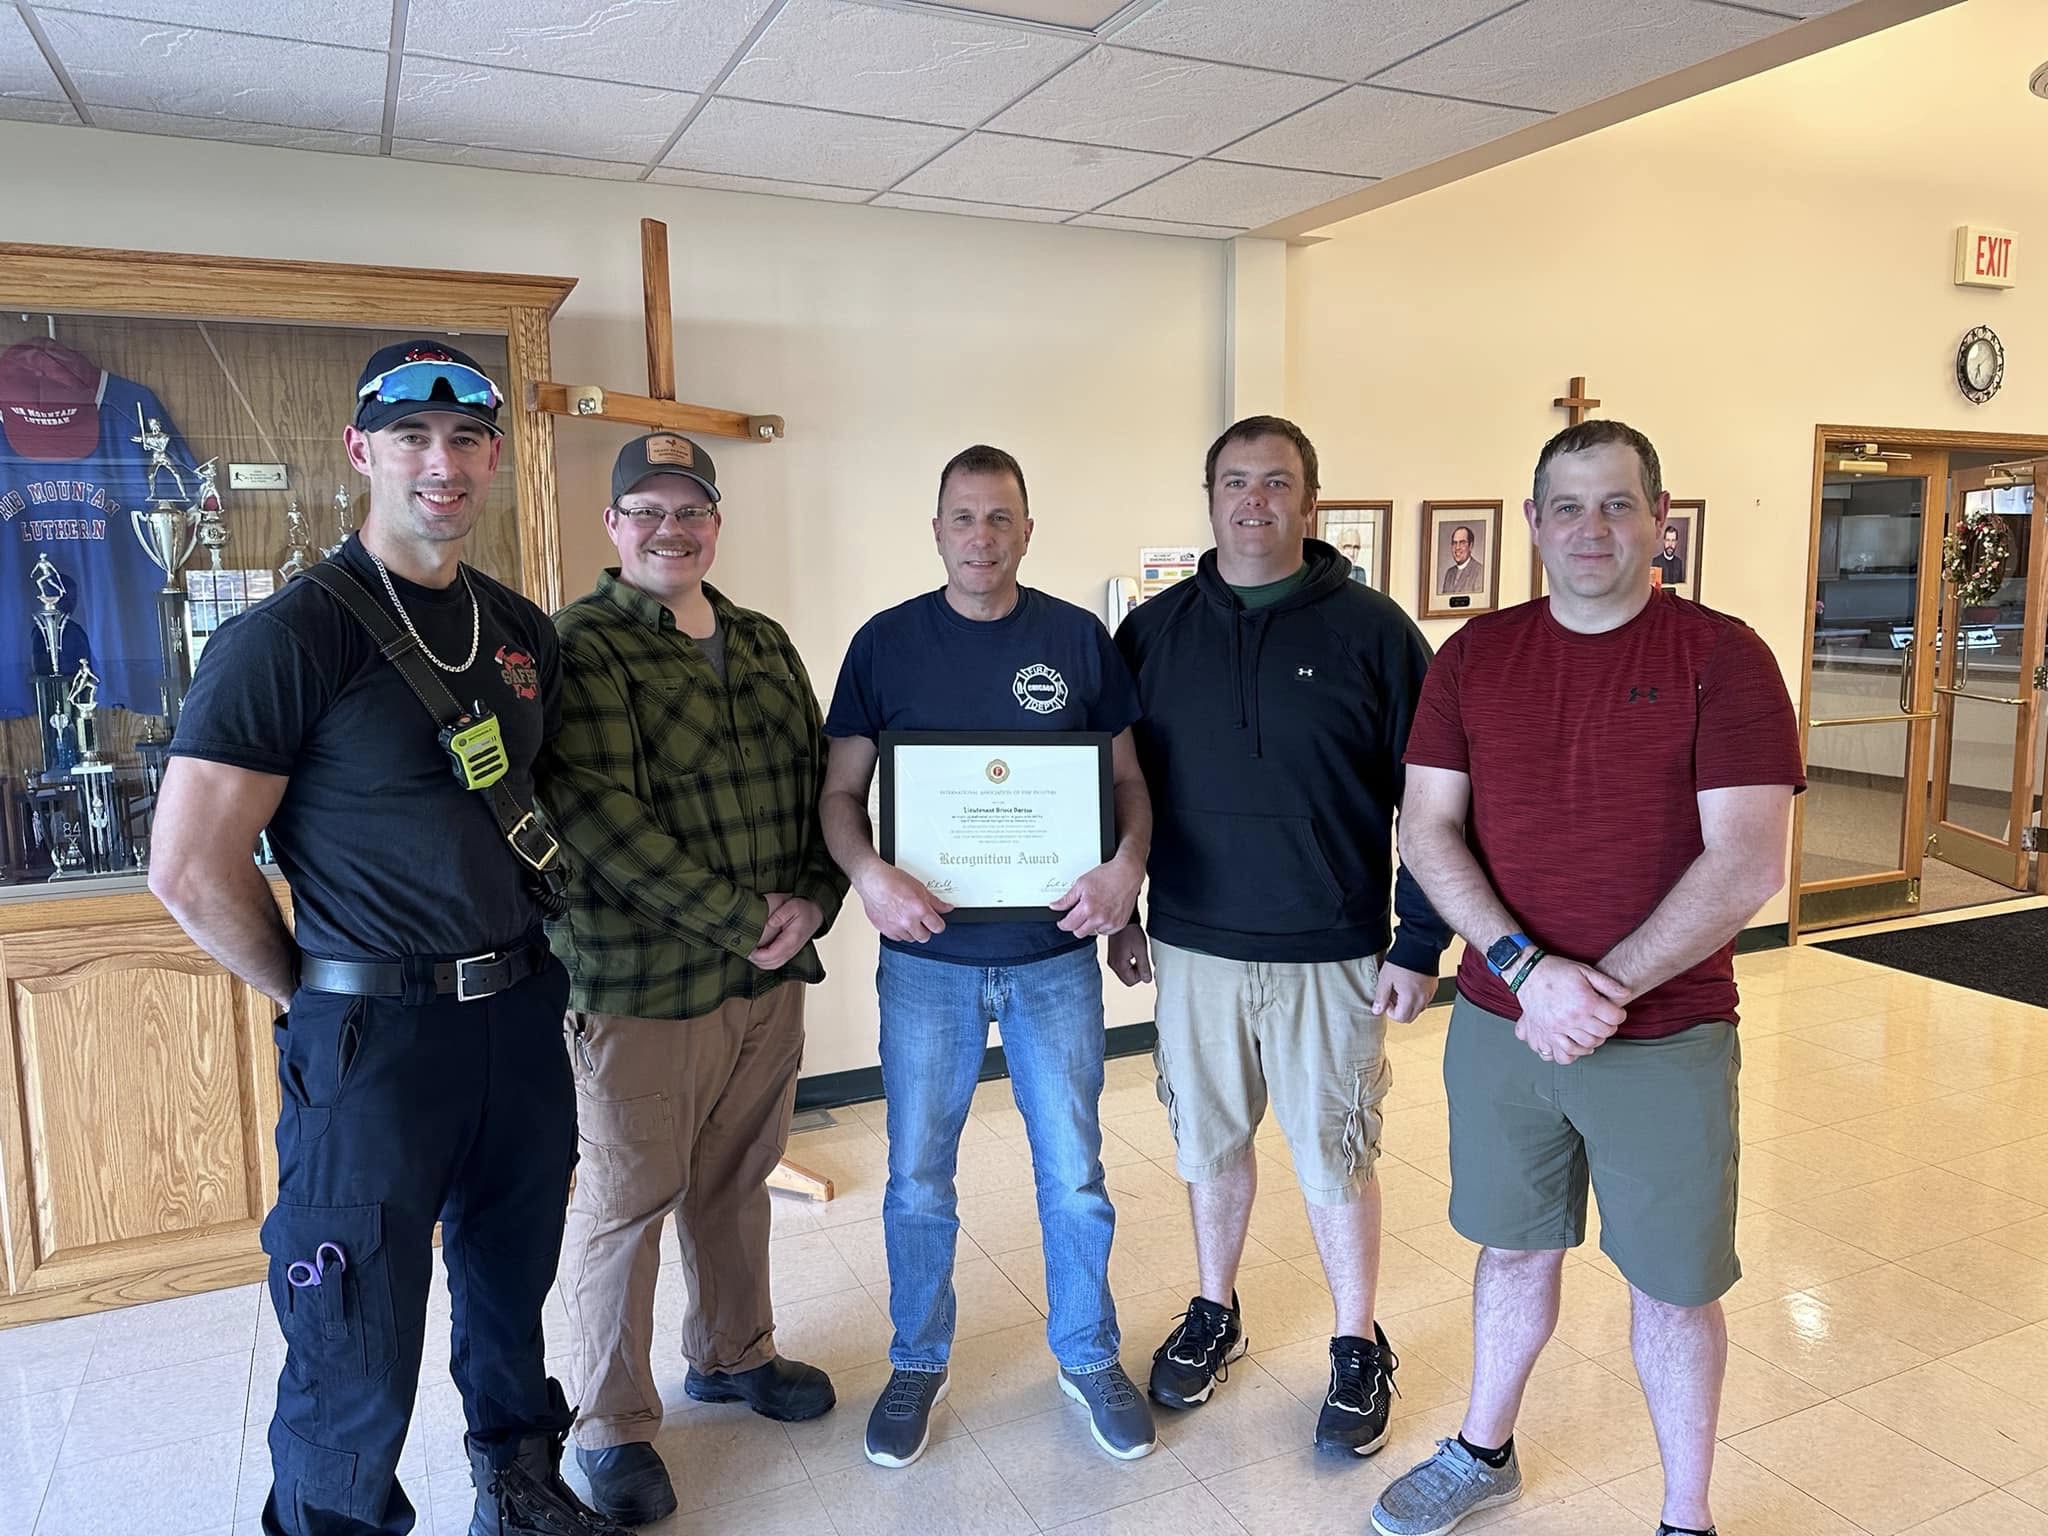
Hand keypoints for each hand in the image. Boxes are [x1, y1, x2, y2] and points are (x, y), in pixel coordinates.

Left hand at [748, 895, 823, 970]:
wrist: (815, 913)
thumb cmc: (804, 909)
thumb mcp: (793, 906)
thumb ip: (781, 914)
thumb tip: (769, 923)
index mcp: (791, 940)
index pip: (771, 955)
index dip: (756, 954)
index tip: (746, 947)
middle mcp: (791, 950)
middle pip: (769, 964)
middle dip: (755, 959)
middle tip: (743, 949)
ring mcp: (790, 953)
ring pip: (771, 966)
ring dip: (758, 961)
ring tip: (748, 951)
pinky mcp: (788, 953)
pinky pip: (774, 963)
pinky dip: (764, 961)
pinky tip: (757, 953)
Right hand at [854, 863, 951, 943]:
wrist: (872, 882)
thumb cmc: (892, 881)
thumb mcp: (919, 887)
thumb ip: (935, 902)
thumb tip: (947, 908)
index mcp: (919, 910)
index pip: (938, 927)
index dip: (938, 924)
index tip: (936, 922)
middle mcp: (908, 921)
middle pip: (924, 937)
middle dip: (925, 930)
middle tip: (922, 921)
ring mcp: (895, 928)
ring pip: (910, 938)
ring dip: (911, 931)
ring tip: (907, 918)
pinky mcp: (885, 930)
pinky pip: (897, 938)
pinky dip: (899, 932)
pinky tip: (897, 920)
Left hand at [1051, 851, 1143, 936]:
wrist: (1128, 873)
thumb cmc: (1107, 875)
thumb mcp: (1082, 883)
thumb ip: (1067, 899)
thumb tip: (1055, 906)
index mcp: (1088, 908)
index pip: (1069, 925)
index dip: (1063, 924)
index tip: (1063, 922)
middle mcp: (1100, 918)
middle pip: (1079, 933)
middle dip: (1075, 926)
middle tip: (1077, 916)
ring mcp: (1111, 922)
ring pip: (1093, 932)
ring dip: (1090, 925)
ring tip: (1094, 910)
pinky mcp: (1119, 924)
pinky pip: (1105, 931)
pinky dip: (1102, 925)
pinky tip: (1104, 913)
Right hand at [1108, 923, 1152, 986]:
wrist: (1123, 921)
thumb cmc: (1130, 932)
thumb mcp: (1141, 950)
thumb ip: (1144, 967)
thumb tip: (1147, 979)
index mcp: (1119, 965)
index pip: (1132, 982)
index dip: (1141, 975)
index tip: (1144, 964)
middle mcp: (1113, 964)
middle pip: (1127, 980)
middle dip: (1136, 973)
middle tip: (1141, 959)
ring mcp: (1112, 960)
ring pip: (1125, 974)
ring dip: (1133, 968)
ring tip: (1136, 955)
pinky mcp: (1113, 956)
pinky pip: (1122, 967)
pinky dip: (1129, 963)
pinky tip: (1132, 953)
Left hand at [1372, 962, 1432, 1023]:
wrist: (1419, 945)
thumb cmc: (1402, 960)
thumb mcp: (1386, 979)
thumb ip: (1381, 997)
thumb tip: (1377, 1010)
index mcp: (1410, 998)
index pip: (1401, 1018)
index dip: (1390, 1012)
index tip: (1386, 1001)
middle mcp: (1422, 999)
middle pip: (1410, 1017)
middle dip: (1399, 1011)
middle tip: (1392, 997)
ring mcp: (1429, 993)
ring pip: (1418, 1009)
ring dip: (1408, 1005)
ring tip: (1400, 990)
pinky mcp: (1433, 987)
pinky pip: (1424, 1000)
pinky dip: (1416, 998)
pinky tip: (1409, 986)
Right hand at [1513, 957, 1628, 1062]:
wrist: (1527, 973)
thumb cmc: (1556, 970)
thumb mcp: (1584, 970)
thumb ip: (1607, 983)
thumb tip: (1626, 993)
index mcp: (1586, 1002)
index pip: (1615, 1018)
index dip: (1619, 1014)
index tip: (1615, 1011)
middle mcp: (1574, 1018)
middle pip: (1604, 1033)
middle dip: (1609, 1027)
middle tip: (1604, 1019)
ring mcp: (1559, 1028)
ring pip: (1588, 1045)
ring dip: (1595, 1039)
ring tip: (1592, 1030)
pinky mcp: (1547, 1034)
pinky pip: (1565, 1053)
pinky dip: (1575, 1052)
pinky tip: (1578, 1043)